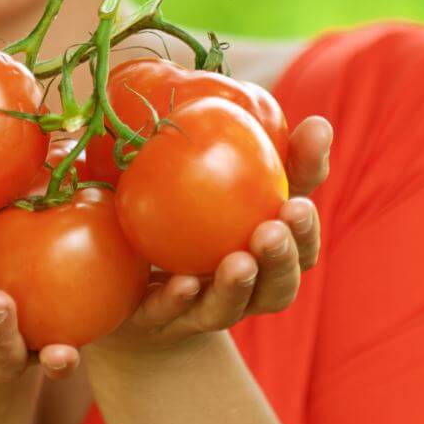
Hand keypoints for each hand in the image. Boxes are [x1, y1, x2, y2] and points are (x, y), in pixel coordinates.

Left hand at [93, 116, 331, 353]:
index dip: (307, 220)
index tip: (299, 196)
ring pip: (235, 307)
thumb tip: (267, 102)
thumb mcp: (200, 171)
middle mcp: (244, 286)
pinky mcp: (159, 322)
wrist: (117, 275)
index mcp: (264, 247)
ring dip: (241, 285)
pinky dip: (182, 301)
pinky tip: (185, 282)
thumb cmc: (171, 209)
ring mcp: (203, 309)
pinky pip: (173, 316)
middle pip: (281, 282)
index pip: (300, 236)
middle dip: (285, 256)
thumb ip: (240, 143)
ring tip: (239, 260)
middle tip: (275, 226)